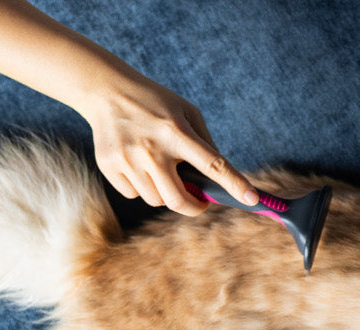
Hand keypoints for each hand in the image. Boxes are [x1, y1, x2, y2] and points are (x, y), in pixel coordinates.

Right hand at [78, 76, 257, 216]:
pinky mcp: (110, 166)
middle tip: (199, 203)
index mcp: (176, 131)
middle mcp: (153, 149)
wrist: (107, 92)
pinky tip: (136, 163)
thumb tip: (216, 178)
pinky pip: (133, 194)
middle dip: (194, 207)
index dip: (234, 184)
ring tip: (160, 169)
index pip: (212, 164)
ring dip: (165, 193)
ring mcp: (129, 160)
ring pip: (155, 200)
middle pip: (179, 199)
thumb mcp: (186, 111)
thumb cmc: (155, 103)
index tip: (252, 199)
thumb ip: (204, 142)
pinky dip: (140, 186)